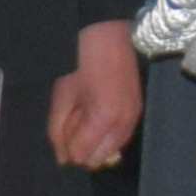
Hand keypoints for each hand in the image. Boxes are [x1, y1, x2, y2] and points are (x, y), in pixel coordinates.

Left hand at [47, 20, 142, 171]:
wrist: (108, 36)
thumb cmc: (81, 62)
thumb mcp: (62, 95)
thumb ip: (58, 130)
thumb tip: (61, 158)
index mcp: (104, 118)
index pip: (83, 155)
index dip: (68, 149)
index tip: (62, 131)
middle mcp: (123, 124)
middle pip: (99, 159)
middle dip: (82, 149)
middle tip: (73, 123)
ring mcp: (134, 118)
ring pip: (111, 151)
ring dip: (94, 143)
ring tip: (84, 117)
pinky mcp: (137, 112)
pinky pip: (120, 138)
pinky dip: (106, 135)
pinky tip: (97, 116)